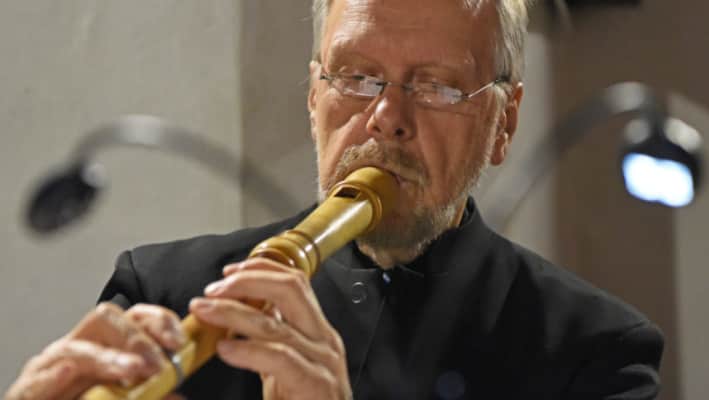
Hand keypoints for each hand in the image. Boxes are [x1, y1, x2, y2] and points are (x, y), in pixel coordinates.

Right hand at [5, 303, 186, 399]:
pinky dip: (52, 377)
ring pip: (75, 348)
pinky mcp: (26, 390)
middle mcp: (79, 347)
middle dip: (136, 338)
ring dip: (106, 358)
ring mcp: (50, 366)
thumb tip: (178, 398)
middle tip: (158, 365)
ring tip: (131, 370)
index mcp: (106, 345)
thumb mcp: (126, 397)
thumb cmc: (89, 399)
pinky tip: (68, 373)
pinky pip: (36, 379)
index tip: (179, 342)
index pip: (135, 316)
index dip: (159, 322)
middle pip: (105, 319)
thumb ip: (152, 394)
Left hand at [189, 258, 350, 399]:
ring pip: (277, 322)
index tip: (228, 272)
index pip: (294, 282)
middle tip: (213, 289)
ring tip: (204, 311)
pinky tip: (226, 349)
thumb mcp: (283, 370)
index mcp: (317, 332)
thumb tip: (239, 316)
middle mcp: (324, 341)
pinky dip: (249, 350)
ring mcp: (324, 362)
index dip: (260, 269)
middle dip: (248, 280)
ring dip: (233, 312)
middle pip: (291, 288)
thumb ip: (269, 341)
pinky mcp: (317, 385)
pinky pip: (281, 358)